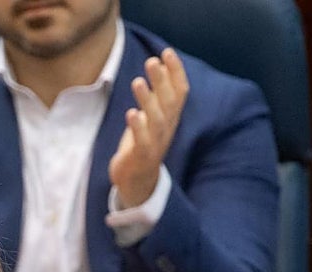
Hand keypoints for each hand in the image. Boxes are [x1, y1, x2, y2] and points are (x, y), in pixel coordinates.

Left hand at [108, 48, 188, 208]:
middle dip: (162, 81)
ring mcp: (156, 142)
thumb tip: (159, 63)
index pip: (180, 91)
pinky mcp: (141, 156)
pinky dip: (138, 127)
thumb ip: (157, 93)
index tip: (167, 51)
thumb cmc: (142, 142)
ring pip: (156, 119)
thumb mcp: (152, 115)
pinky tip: (131, 113)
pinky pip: (142, 141)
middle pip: (169, 102)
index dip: (176, 72)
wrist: (137, 180)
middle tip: (152, 61)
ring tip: (138, 81)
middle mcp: (167, 128)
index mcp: (171, 117)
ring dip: (148, 100)